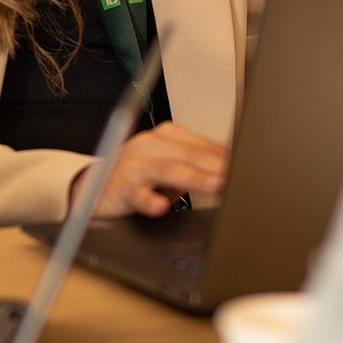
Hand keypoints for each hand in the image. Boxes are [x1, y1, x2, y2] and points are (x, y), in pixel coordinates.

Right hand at [75, 122, 228, 218]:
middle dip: (216, 166)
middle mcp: (149, 145)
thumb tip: (233, 172)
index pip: (202, 146)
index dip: (226, 158)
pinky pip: (135, 194)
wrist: (93, 187)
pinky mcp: (119, 188)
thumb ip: (196, 167)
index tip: (248, 168)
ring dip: (193, 178)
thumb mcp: (169, 168)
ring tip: (216, 186)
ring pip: (166, 169)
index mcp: (165, 136)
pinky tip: (160, 206)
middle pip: (188, 154)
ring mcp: (133, 165)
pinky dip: (148, 200)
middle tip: (238, 177)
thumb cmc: (139, 177)